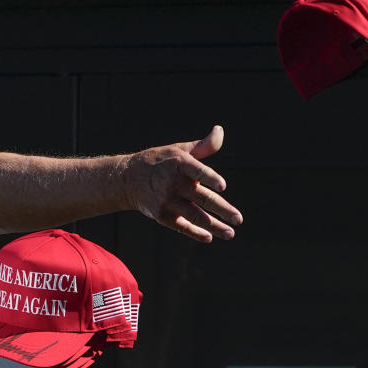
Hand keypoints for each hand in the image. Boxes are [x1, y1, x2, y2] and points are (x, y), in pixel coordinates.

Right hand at [120, 125, 242, 241]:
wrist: (128, 179)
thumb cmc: (161, 161)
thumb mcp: (180, 150)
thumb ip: (204, 146)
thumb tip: (219, 130)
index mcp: (180, 164)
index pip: (198, 171)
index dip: (210, 178)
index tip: (223, 186)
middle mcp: (173, 183)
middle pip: (202, 198)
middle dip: (222, 210)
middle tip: (238, 219)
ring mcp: (167, 201)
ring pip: (195, 216)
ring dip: (214, 226)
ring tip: (230, 233)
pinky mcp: (162, 215)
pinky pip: (182, 226)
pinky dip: (195, 233)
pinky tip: (209, 237)